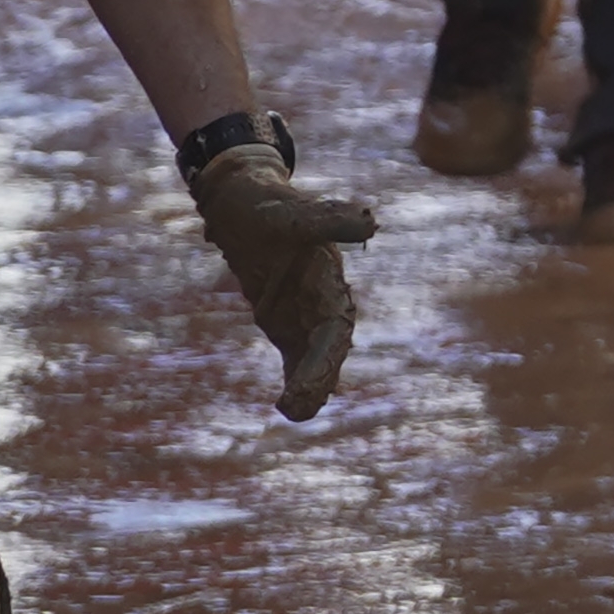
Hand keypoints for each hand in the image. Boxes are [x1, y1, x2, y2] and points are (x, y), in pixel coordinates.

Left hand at [185, 133, 371, 417]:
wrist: (244, 201)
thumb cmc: (266, 204)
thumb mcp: (290, 209)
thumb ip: (328, 218)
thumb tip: (369, 222)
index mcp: (328, 276)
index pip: (334, 325)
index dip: (325, 356)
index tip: (309, 385)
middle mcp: (322, 297)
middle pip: (328, 346)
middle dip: (319, 377)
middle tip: (298, 409)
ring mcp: (304, 309)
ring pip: (313, 355)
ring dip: (310, 383)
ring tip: (294, 412)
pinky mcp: (284, 318)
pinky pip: (295, 354)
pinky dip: (296, 377)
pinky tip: (289, 406)